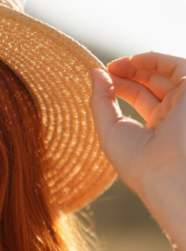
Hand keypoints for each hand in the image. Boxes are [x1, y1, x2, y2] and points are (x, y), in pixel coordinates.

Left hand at [89, 53, 185, 202]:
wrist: (163, 170)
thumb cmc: (136, 161)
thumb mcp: (109, 131)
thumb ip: (100, 101)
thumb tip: (94, 72)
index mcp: (157, 130)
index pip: (141, 98)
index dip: (122, 86)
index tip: (103, 79)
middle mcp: (173, 116)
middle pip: (152, 83)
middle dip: (130, 73)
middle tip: (109, 70)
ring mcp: (183, 104)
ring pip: (164, 73)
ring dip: (140, 65)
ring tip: (116, 66)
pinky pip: (177, 67)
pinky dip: (156, 60)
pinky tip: (134, 61)